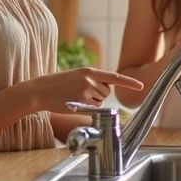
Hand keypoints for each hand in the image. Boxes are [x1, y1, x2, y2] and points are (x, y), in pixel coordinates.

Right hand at [29, 67, 143, 113]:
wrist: (39, 90)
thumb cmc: (56, 85)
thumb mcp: (75, 75)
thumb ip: (91, 80)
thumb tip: (104, 89)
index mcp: (89, 71)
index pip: (114, 77)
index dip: (129, 82)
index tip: (141, 87)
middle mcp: (90, 79)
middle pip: (106, 92)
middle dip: (98, 95)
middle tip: (80, 94)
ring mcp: (86, 91)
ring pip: (100, 102)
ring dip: (91, 103)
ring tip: (75, 98)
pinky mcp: (81, 102)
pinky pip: (93, 109)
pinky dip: (86, 110)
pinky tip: (73, 104)